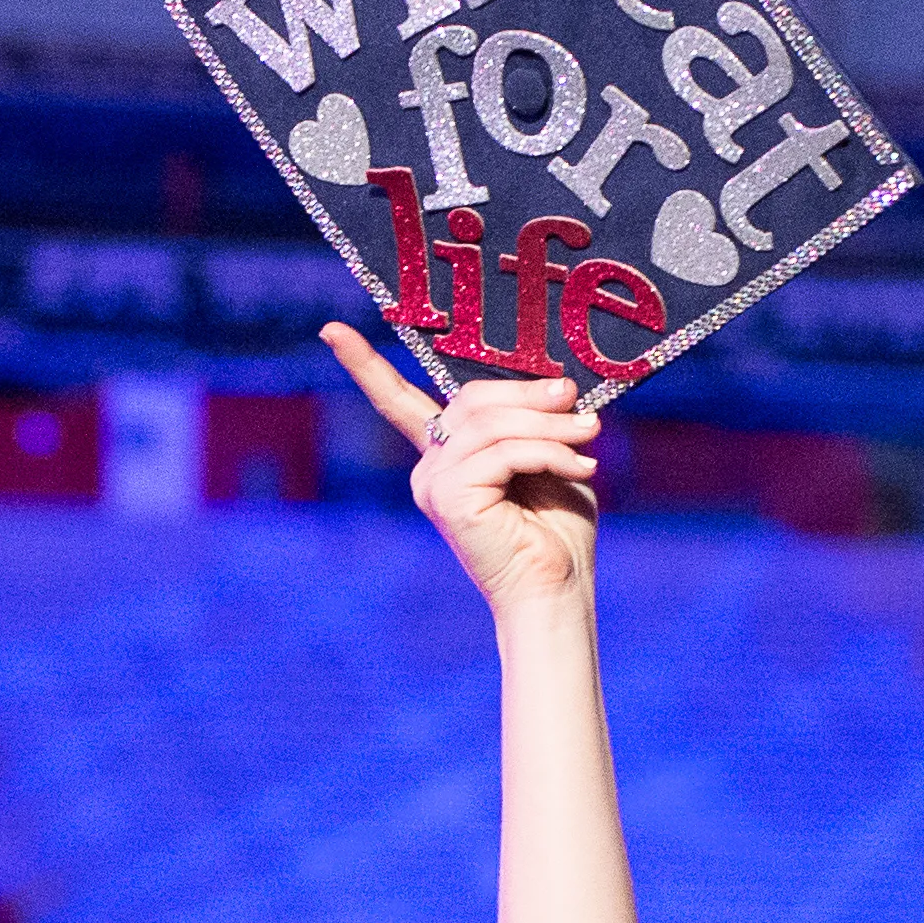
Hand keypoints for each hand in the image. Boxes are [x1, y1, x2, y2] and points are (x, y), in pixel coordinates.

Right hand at [322, 329, 601, 622]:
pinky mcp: (448, 498)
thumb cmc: (557, 532)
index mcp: (445, 458)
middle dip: (531, 397)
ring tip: (590, 439)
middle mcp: (430, 468)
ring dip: (550, 427)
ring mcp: (434, 483)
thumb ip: (535, 423)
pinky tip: (581, 468)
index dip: (365, 366)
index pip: (397, 402)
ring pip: (491, 424)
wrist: (555, 592)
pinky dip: (548, 452)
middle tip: (581, 408)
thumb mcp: (548, 461)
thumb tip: (555, 385)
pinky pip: (502, 451)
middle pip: (471, 400)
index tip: (332, 330)